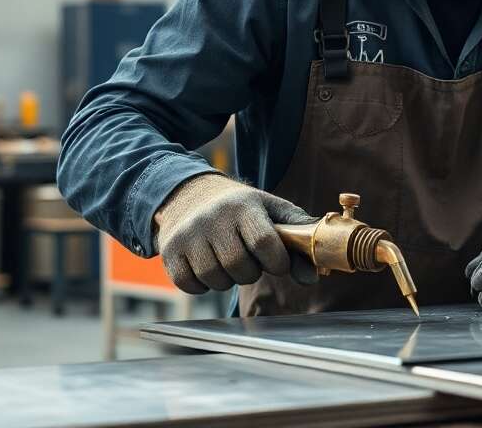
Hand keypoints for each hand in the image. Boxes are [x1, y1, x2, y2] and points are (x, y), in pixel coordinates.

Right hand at [154, 173, 318, 293]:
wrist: (188, 194)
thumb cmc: (240, 208)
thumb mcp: (272, 211)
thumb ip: (298, 240)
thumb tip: (312, 279)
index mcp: (243, 206)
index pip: (264, 243)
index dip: (277, 261)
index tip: (276, 262)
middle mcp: (212, 218)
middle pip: (240, 267)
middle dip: (251, 272)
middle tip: (249, 260)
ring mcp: (188, 235)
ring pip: (216, 280)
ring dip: (228, 279)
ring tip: (228, 261)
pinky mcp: (169, 252)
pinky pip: (191, 286)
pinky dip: (202, 285)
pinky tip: (207, 266)